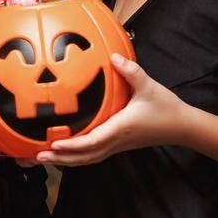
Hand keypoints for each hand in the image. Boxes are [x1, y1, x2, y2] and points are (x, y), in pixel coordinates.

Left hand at [34, 52, 195, 165]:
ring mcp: (116, 145)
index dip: (73, 145)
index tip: (54, 143)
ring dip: (65, 160)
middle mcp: (116, 141)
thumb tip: (114, 57)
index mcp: (120, 128)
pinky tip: (63, 152)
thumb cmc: (165, 107)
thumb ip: (131, 71)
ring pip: (87, 159)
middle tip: (36, 157)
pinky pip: (93, 154)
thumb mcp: (149, 86)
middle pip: (84, 157)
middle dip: (60, 158)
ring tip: (42, 158)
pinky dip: (76, 157)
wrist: (181, 126)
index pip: (93, 141)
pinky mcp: (117, 144)